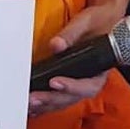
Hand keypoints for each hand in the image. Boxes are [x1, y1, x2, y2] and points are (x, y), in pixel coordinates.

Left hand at [28, 4, 120, 118]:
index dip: (72, 87)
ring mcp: (78, 85)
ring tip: (27, 104)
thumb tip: (56, 45)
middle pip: (72, 98)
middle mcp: (90, 81)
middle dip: (52, 99)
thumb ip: (72, 33)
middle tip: (33, 98)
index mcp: (100, 69)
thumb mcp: (87, 22)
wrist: (102, 21)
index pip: (89, 85)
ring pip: (63, 102)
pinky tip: (30, 107)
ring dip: (45, 105)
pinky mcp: (68, 84)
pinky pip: (57, 98)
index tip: (55, 82)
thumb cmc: (98, 21)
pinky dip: (44, 105)